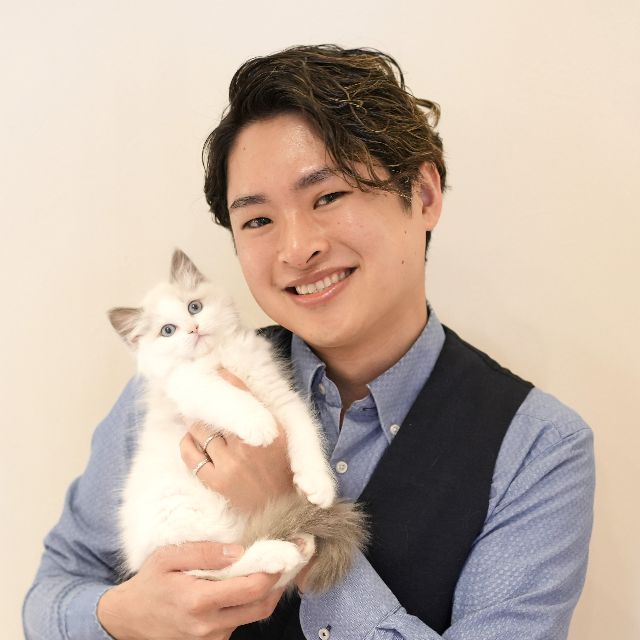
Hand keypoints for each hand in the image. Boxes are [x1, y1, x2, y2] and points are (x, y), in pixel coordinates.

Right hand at [97, 542, 283, 639]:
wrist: (130, 618)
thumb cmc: (150, 583)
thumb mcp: (168, 557)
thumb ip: (203, 552)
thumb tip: (239, 550)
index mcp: (199, 602)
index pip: (251, 588)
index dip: (274, 571)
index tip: (286, 553)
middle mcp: (209, 625)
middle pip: (261, 606)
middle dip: (279, 582)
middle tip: (289, 560)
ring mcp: (212, 638)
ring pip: (253, 615)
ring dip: (266, 593)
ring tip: (270, 567)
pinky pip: (240, 620)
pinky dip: (249, 602)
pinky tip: (247, 583)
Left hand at [180, 369, 294, 513]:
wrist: (282, 512)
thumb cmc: (282, 472)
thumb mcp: (282, 438)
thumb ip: (263, 417)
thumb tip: (241, 395)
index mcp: (268, 431)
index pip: (243, 397)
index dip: (228, 380)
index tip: (218, 371)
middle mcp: (248, 445)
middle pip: (216, 412)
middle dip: (206, 403)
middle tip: (197, 395)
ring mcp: (230, 464)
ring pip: (200, 431)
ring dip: (194, 422)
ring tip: (192, 417)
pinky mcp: (216, 482)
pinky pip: (191, 455)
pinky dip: (187, 444)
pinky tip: (190, 440)